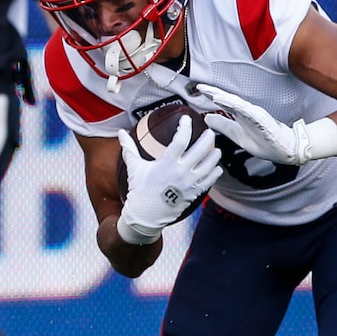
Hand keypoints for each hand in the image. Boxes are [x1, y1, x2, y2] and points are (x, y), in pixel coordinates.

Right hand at [116, 115, 221, 244]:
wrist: (146, 216)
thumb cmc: (139, 191)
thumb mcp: (134, 167)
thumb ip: (129, 148)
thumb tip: (121, 133)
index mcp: (167, 163)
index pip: (181, 139)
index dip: (185, 126)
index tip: (186, 119)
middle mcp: (181, 172)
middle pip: (202, 148)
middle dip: (208, 137)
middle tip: (209, 132)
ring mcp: (190, 183)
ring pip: (210, 164)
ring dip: (214, 154)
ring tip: (214, 148)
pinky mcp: (194, 193)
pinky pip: (210, 180)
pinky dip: (215, 172)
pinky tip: (216, 167)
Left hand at [197, 84, 336, 165]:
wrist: (285, 150)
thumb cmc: (264, 142)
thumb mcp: (237, 135)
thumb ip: (223, 126)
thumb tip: (206, 119)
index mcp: (241, 115)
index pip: (224, 102)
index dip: (212, 95)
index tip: (198, 89)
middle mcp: (247, 112)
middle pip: (229, 100)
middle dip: (215, 93)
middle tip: (200, 87)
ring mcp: (256, 116)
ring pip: (239, 105)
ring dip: (226, 99)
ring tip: (213, 94)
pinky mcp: (264, 122)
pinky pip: (251, 114)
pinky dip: (240, 108)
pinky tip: (232, 105)